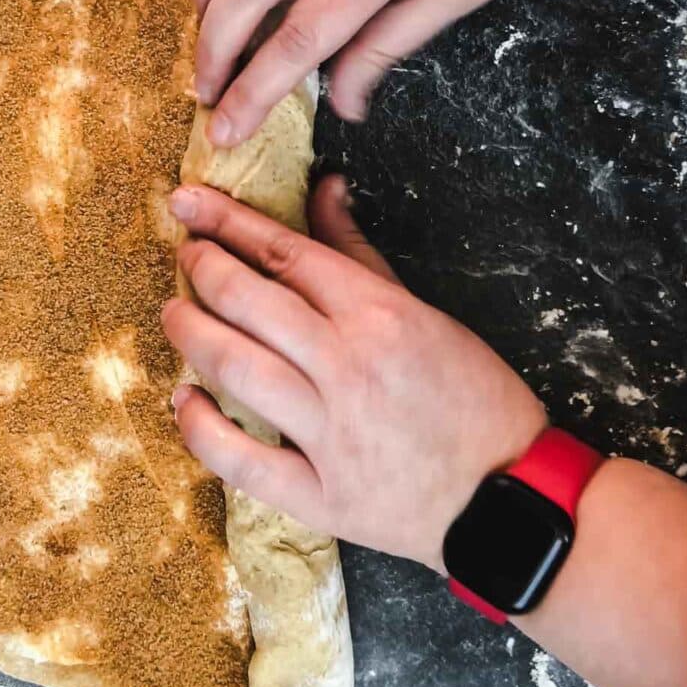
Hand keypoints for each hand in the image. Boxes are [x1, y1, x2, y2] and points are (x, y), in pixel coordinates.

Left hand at [162, 177, 546, 570]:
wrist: (512, 494)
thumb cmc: (473, 397)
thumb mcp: (424, 312)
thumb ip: (359, 253)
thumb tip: (323, 190)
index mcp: (379, 316)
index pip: (285, 254)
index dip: (228, 223)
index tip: (188, 203)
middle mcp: (348, 367)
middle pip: (248, 301)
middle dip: (202, 268)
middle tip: (186, 255)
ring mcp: (331, 434)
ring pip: (236, 367)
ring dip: (191, 331)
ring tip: (174, 313)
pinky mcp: (320, 496)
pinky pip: (240, 459)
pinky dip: (200, 427)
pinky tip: (184, 398)